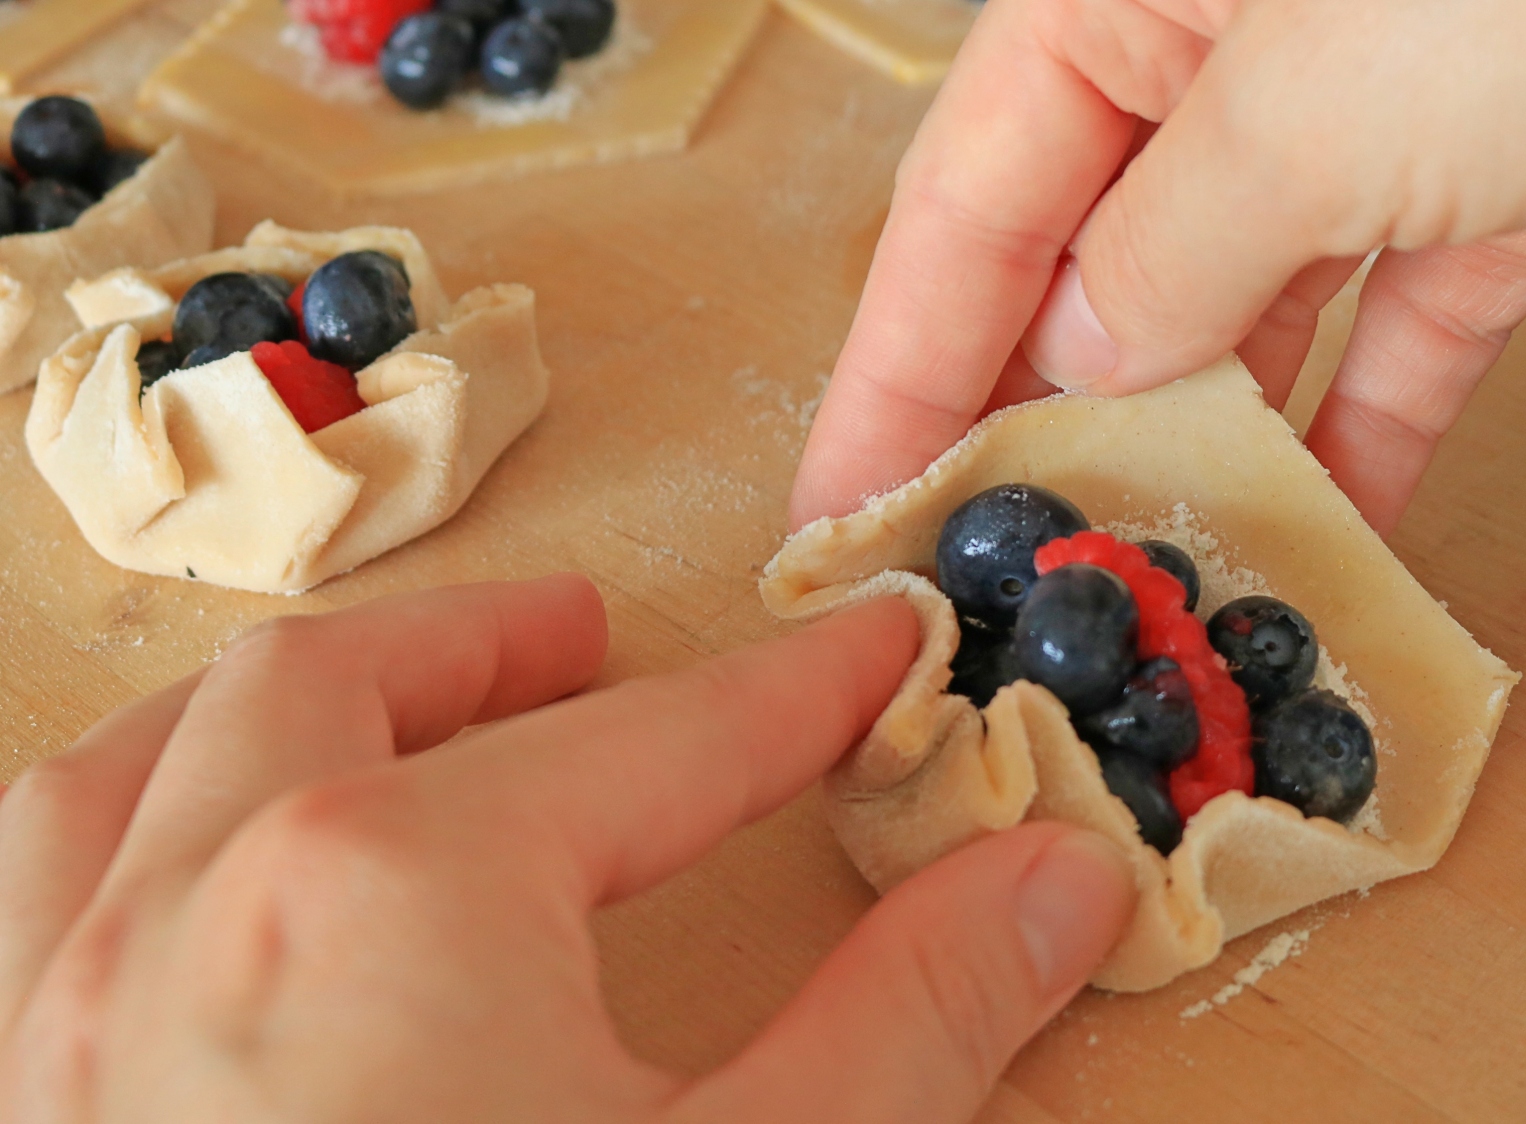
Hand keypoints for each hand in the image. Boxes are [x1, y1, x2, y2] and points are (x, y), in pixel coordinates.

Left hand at [0, 577, 1134, 1122]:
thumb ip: (916, 1022)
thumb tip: (1054, 882)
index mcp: (393, 896)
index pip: (656, 743)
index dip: (791, 695)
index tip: (869, 653)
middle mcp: (185, 922)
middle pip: (339, 688)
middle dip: (492, 645)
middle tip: (597, 643)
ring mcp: (50, 1035)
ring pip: (134, 771)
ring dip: (277, 716)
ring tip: (389, 721)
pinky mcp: (13, 1123)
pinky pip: (25, 915)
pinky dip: (124, 845)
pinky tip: (197, 907)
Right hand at [791, 0, 1525, 531]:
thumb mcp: (1302, 109)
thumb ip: (1166, 247)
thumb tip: (1078, 357)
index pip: (964, 203)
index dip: (894, 370)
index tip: (841, 512)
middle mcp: (1228, 53)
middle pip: (1091, 264)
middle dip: (1040, 423)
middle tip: (987, 582)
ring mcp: (1372, 121)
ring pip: (1242, 312)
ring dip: (1201, 451)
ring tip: (1141, 589)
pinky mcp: (1504, 184)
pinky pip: (1395, 336)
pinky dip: (1360, 437)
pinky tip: (1317, 546)